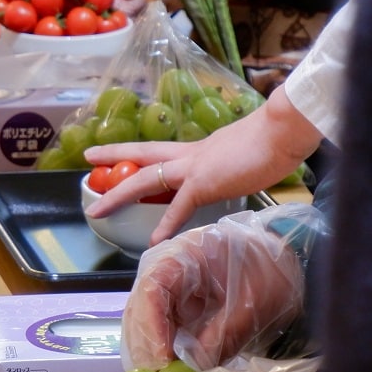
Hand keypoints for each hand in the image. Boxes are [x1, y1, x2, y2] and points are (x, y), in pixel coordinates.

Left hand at [83, 85, 322, 247]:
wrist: (283, 132)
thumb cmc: (274, 141)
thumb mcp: (244, 155)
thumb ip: (233, 165)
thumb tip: (238, 171)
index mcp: (199, 149)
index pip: (161, 151)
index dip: (138, 151)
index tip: (119, 152)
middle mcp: (191, 155)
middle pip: (142, 155)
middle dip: (113, 157)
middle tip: (89, 160)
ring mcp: (195, 168)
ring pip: (146, 178)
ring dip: (119, 194)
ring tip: (97, 208)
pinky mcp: (206, 183)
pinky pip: (180, 206)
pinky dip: (166, 223)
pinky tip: (153, 239)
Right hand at [119, 204, 319, 371]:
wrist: (284, 262)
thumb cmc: (271, 272)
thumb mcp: (255, 304)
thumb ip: (225, 333)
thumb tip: (194, 367)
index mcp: (182, 254)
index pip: (151, 290)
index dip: (150, 328)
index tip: (162, 362)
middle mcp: (164, 267)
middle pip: (139, 308)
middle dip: (146, 346)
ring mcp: (166, 286)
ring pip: (142, 321)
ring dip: (150, 352)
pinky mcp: (173, 305)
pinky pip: (157, 329)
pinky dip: (161, 351)